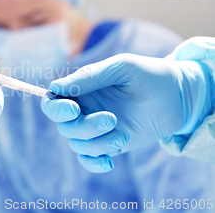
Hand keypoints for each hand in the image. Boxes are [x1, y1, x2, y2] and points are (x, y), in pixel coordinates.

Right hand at [40, 53, 212, 172]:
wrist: (179, 97)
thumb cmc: (149, 75)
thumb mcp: (121, 68)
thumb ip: (89, 76)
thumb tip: (57, 87)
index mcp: (81, 90)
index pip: (53, 102)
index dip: (57, 109)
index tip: (74, 109)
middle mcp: (84, 110)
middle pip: (65, 127)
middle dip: (84, 127)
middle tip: (111, 119)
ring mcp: (96, 129)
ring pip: (78, 144)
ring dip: (98, 143)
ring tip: (123, 135)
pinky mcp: (109, 145)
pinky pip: (89, 159)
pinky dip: (94, 163)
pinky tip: (110, 162)